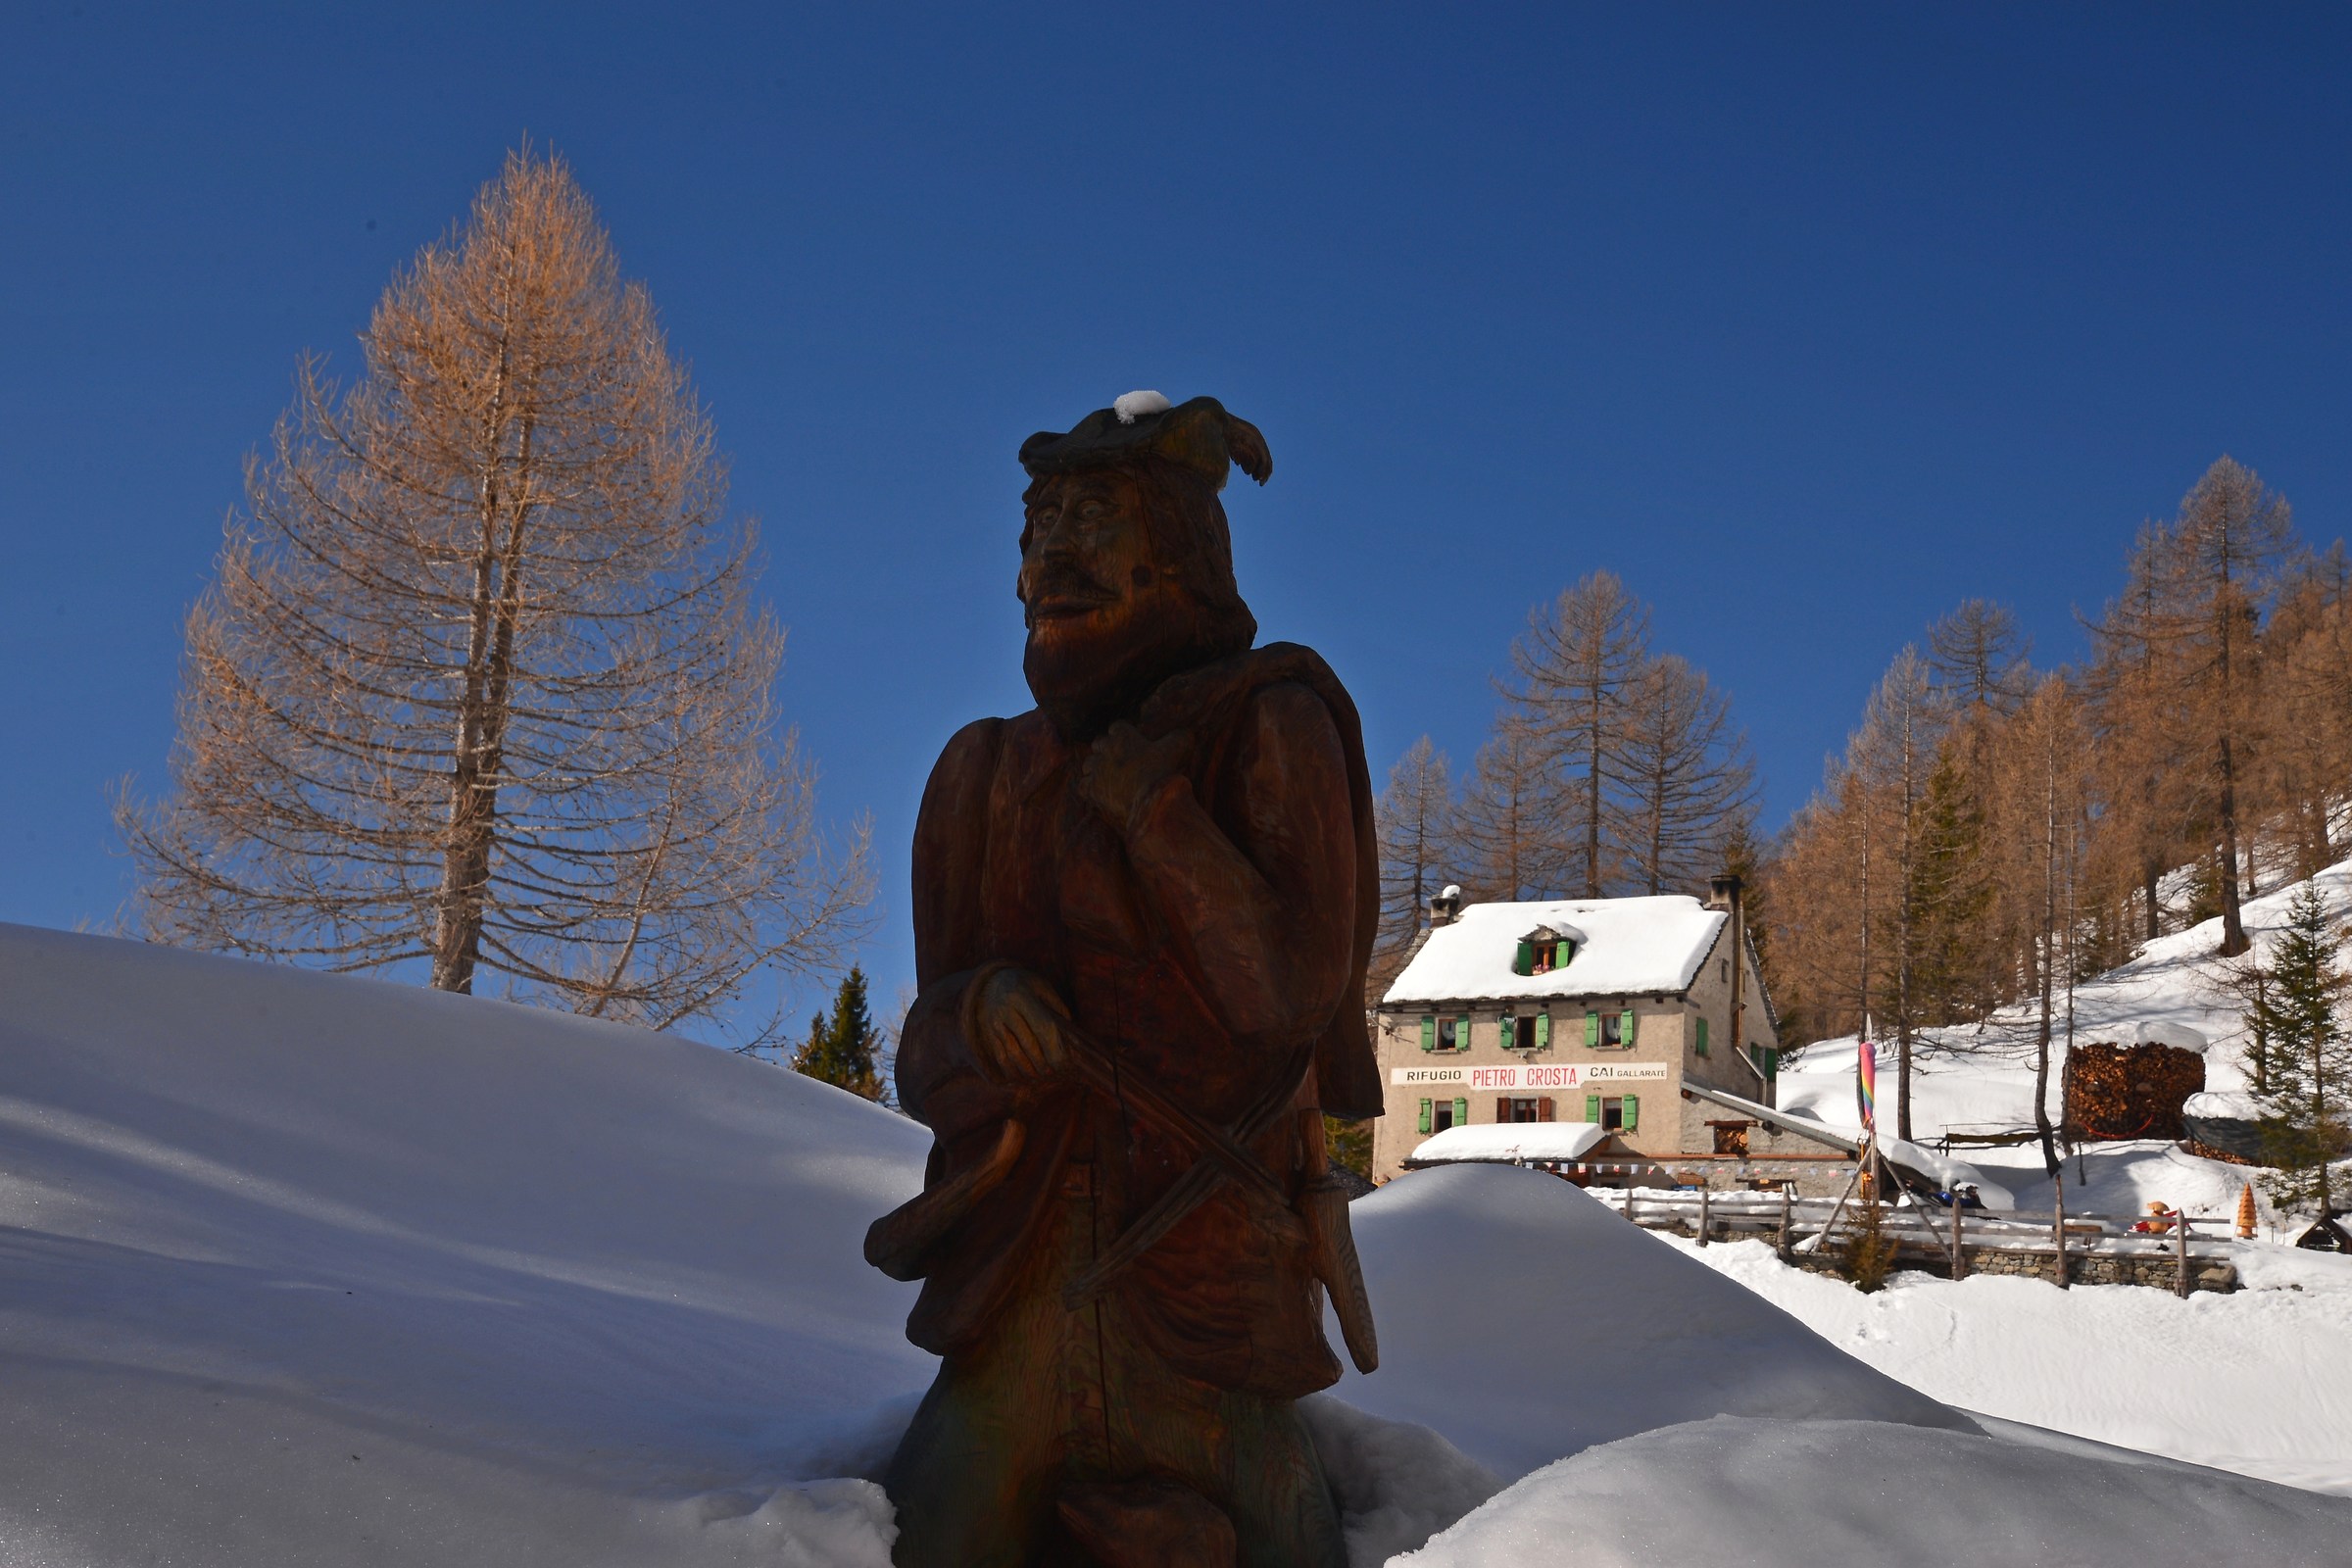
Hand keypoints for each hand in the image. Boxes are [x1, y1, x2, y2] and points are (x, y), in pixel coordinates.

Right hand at [971, 967, 1072, 1083]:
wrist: (989, 980)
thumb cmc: (1023, 984)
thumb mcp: (1041, 986)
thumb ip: (1057, 1007)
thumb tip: (1070, 1034)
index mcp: (1023, 996)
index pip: (1043, 1027)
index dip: (1053, 1048)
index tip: (1062, 1062)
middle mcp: (1006, 1009)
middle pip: (1028, 1044)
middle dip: (1042, 1062)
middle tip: (1051, 1073)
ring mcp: (994, 1022)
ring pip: (1012, 1053)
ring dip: (1027, 1069)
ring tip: (1038, 1076)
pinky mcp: (987, 1032)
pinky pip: (999, 1055)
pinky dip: (1010, 1070)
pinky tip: (1020, 1076)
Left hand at [1078, 722, 1189, 831]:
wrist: (1150, 801)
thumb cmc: (1163, 772)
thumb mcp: (1178, 748)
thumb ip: (1180, 736)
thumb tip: (1186, 732)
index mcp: (1123, 736)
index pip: (1117, 727)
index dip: (1123, 734)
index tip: (1129, 740)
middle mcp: (1105, 750)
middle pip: (1099, 743)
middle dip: (1106, 749)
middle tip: (1117, 758)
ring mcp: (1096, 770)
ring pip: (1089, 764)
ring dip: (1096, 768)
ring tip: (1106, 775)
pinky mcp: (1091, 790)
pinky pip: (1083, 785)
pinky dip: (1089, 788)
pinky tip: (1096, 791)